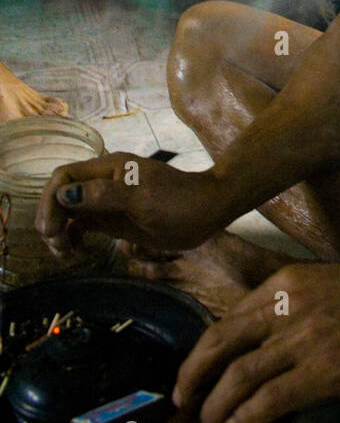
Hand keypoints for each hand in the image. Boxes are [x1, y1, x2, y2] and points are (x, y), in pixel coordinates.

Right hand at [36, 152, 221, 257]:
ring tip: (64, 253)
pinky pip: (84, 225)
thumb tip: (66, 195)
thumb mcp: (141, 198)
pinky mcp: (114, 218)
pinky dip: (74, 237)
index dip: (50, 200)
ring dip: (60, 231)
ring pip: (70, 212)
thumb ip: (104, 195)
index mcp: (107, 169)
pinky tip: (77, 252)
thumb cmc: (178, 202)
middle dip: (52, 218)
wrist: (207, 212)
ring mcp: (107, 200)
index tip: (50, 229)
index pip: (64, 177)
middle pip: (62, 195)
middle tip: (55, 244)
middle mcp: (103, 182)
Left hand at [173, 262, 339, 422]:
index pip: (224, 322)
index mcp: (283, 282)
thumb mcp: (322, 286)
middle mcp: (285, 304)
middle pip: (218, 345)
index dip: (199, 356)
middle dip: (192, 381)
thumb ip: (289, 308)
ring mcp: (305, 337)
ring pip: (238, 376)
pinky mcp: (326, 369)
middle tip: (184, 408)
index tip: (191, 381)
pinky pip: (270, 399)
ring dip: (214, 408)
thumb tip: (259, 347)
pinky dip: (245, 418)